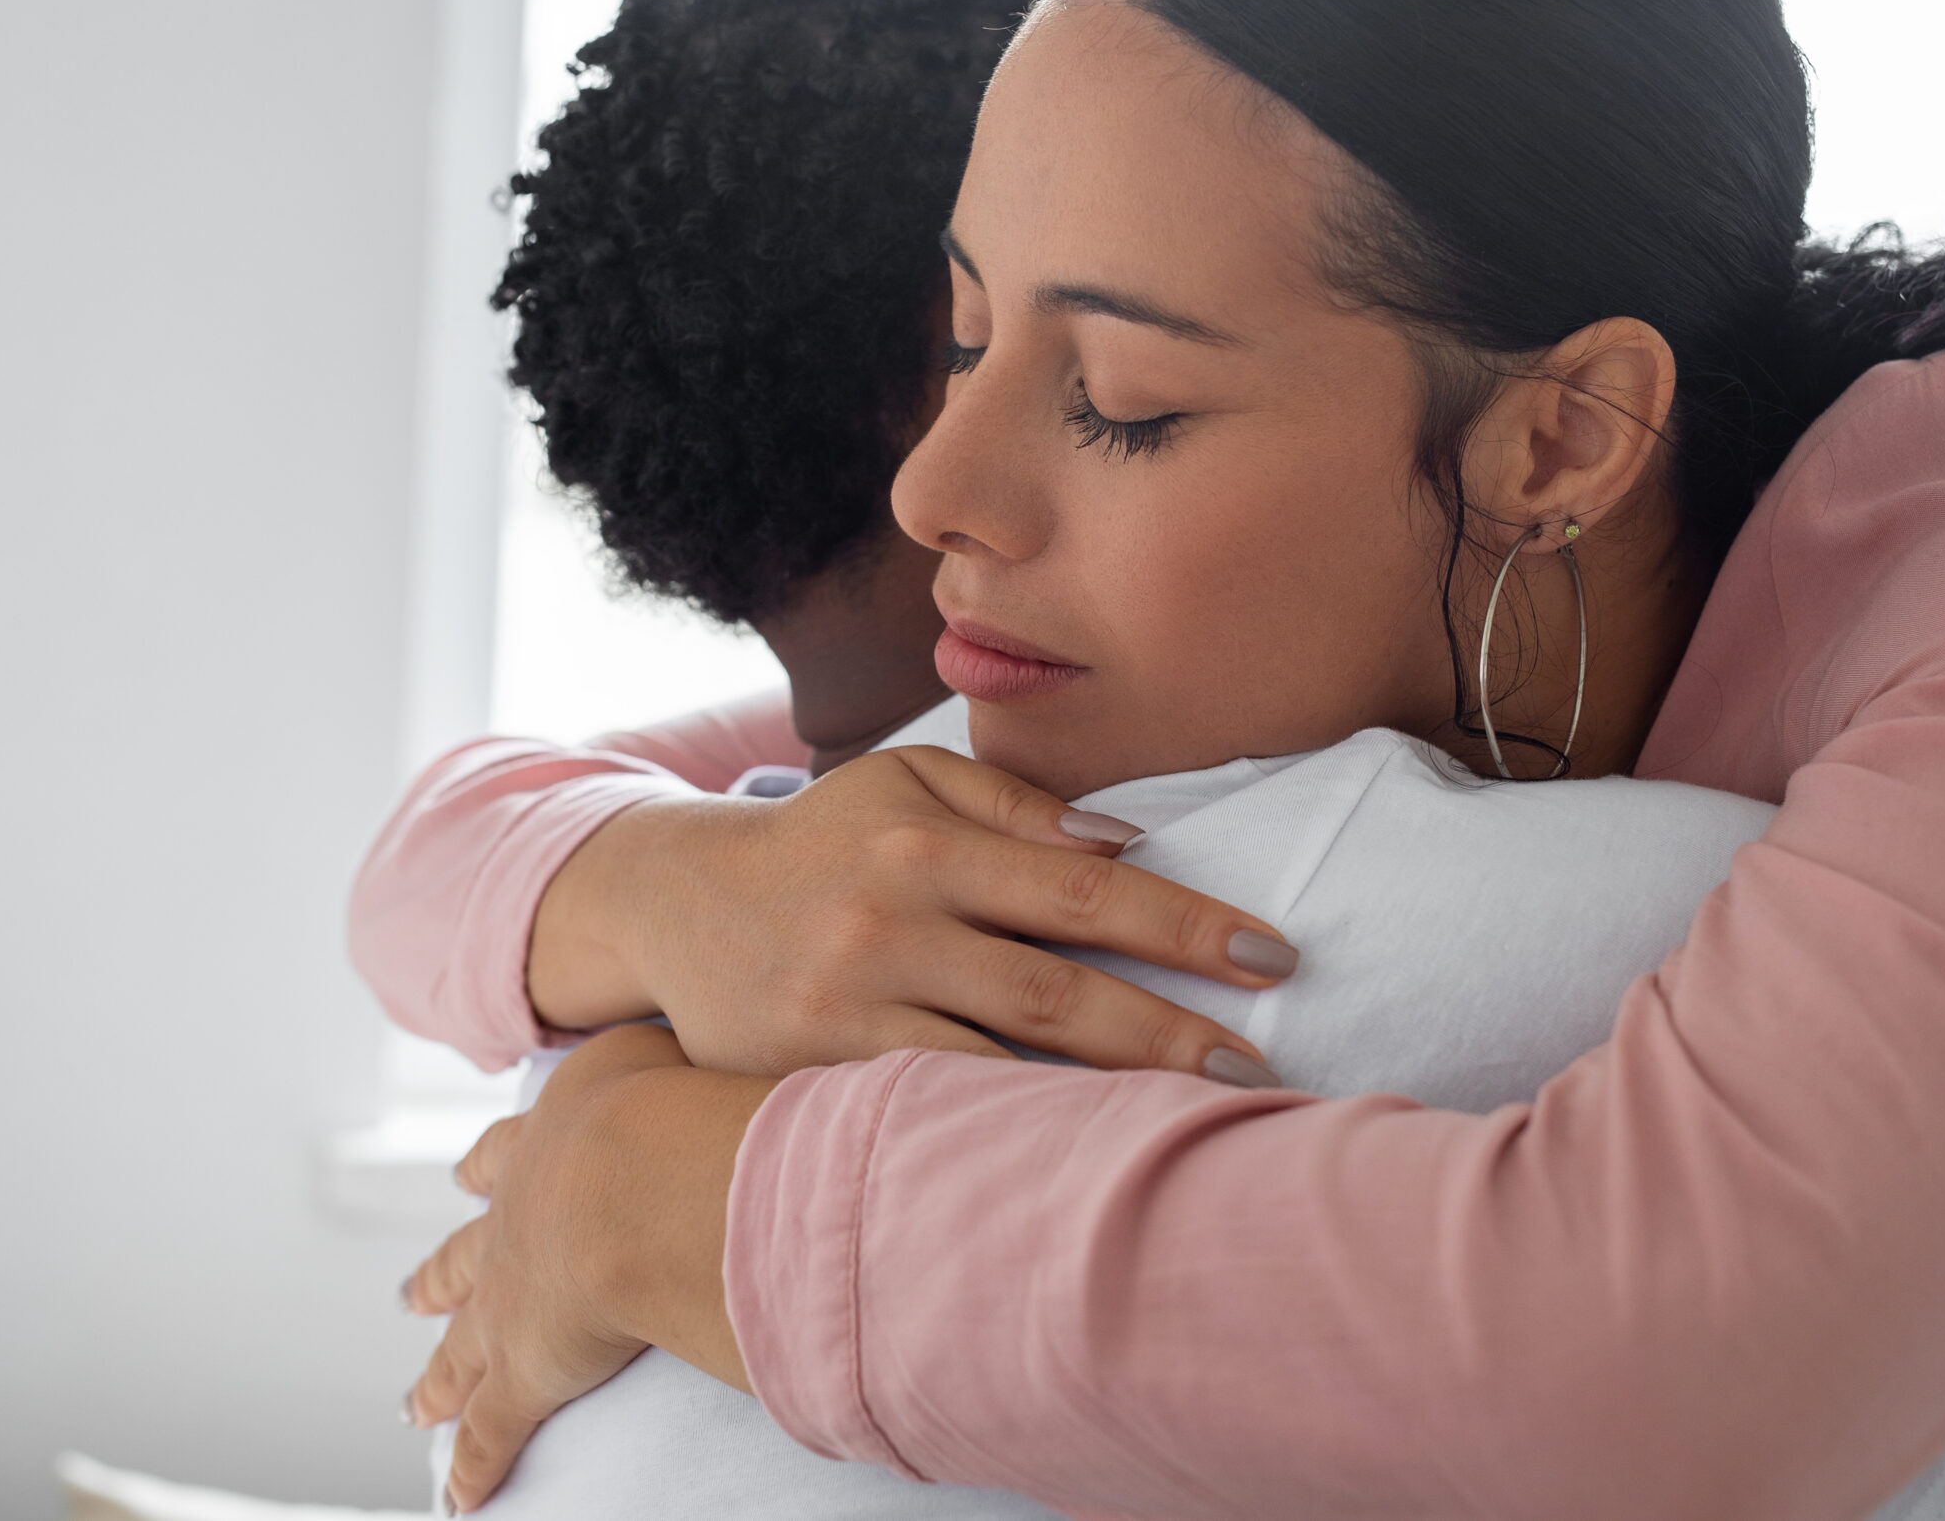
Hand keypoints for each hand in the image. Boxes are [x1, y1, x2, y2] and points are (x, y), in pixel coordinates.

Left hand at [403, 1026, 770, 1512]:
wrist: (641, 1176)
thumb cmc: (672, 1105)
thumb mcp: (664, 1053)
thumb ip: (680, 1047)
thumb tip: (717, 1015)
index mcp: (551, 1143)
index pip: (507, 1158)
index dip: (489, 1169)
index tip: (464, 1177)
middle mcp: (516, 1221)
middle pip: (467, 1256)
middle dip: (442, 1275)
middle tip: (408, 1293)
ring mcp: (513, 1299)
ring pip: (463, 1348)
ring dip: (439, 1376)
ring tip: (412, 1403)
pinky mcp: (528, 1373)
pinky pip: (494, 1431)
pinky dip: (475, 1465)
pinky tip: (459, 1498)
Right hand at [528, 744, 1299, 1078]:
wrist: (673, 902)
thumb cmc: (822, 839)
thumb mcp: (905, 783)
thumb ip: (1015, 804)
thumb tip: (1129, 845)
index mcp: (927, 842)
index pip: (1082, 888)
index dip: (1184, 923)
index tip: (1272, 955)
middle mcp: (888, 921)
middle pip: (1055, 990)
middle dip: (1168, 1033)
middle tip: (1260, 1069)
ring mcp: (846, 1005)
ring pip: (996, 1067)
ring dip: (1102, 1102)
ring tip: (1193, 1130)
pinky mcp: (811, 1071)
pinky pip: (926, 1110)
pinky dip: (1004, 1135)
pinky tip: (1071, 1160)